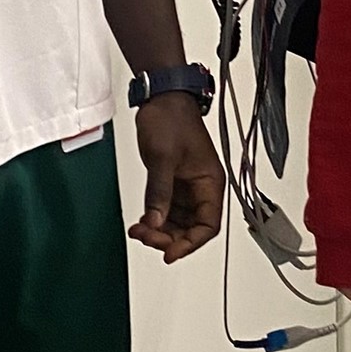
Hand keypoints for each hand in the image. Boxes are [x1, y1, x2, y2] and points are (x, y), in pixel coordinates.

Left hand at [129, 95, 224, 262]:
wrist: (161, 98)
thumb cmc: (171, 120)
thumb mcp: (163, 158)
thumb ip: (159, 193)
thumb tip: (155, 222)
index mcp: (211, 183)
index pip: (208, 226)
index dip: (191, 243)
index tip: (170, 253)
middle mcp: (202, 188)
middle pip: (192, 228)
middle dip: (170, 238)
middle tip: (146, 237)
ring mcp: (187, 187)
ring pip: (178, 222)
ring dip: (160, 231)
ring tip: (139, 230)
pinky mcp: (173, 183)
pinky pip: (166, 210)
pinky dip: (154, 219)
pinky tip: (141, 221)